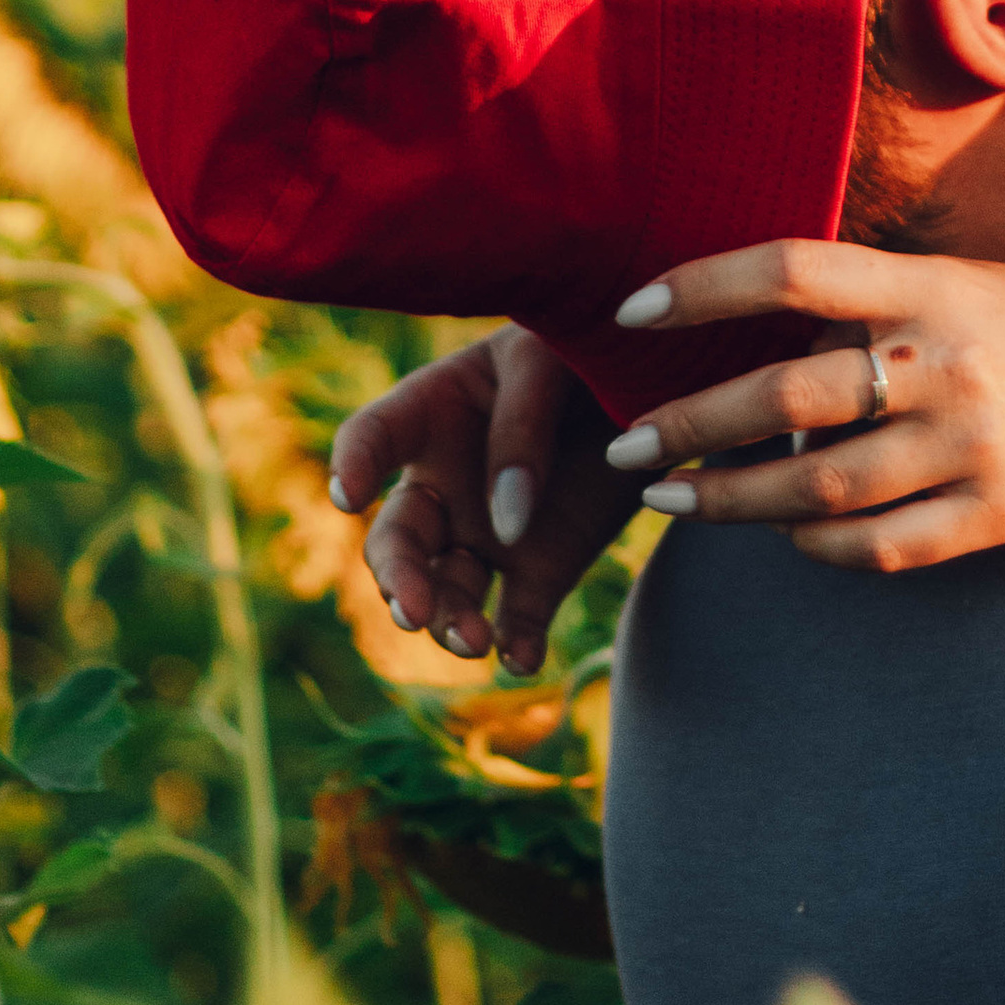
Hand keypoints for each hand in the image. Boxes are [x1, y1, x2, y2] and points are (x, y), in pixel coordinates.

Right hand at [327, 326, 637, 667]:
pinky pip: (518, 619)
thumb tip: (506, 526)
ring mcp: (491, 533)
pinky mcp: (544, 569)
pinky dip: (517, 645)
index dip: (354, 464)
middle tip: (412, 609)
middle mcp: (448, 483)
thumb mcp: (549, 359)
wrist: (656, 376)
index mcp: (432, 413)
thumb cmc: (585, 347)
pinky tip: (523, 657)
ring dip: (449, 622)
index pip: (373, 438)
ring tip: (474, 640)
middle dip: (398, 579)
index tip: (348, 494)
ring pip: (448, 591)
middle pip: (398, 541)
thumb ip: (520, 428)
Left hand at [599, 243, 1004, 569]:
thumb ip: (872, 309)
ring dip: (729, 499)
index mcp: (934, 286)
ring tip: (671, 498)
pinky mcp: (999, 517)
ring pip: (817, 488)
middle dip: (687, 425)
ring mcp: (974, 447)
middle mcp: (948, 363)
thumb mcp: (964, 284)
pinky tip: (781, 535)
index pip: (791, 270)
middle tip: (621, 445)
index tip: (630, 312)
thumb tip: (760, 350)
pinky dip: (815, 544)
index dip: (700, 288)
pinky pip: (879, 545)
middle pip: (785, 396)